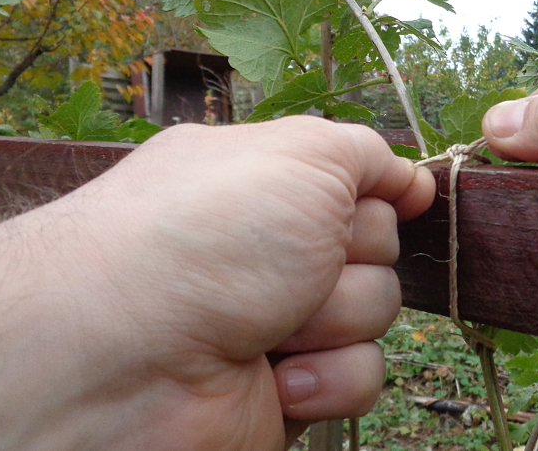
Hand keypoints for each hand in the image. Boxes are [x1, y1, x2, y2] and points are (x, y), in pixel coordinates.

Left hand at [0, 117, 434, 449]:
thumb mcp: (299, 154)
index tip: (407, 196)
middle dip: (351, 254)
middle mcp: (272, 249)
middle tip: (298, 263)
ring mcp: (281, 319)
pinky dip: (327, 375)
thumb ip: (363, 152)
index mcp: (268, 183)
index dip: (385, 191)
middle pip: (378, 247)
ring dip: (336, 316)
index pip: (362, 182)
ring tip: (269, 322)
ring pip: (375, 312)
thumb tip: (411, 176)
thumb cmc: (207, 232)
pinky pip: (360, 376)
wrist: (127, 353)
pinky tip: (275, 374)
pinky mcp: (290, 385)